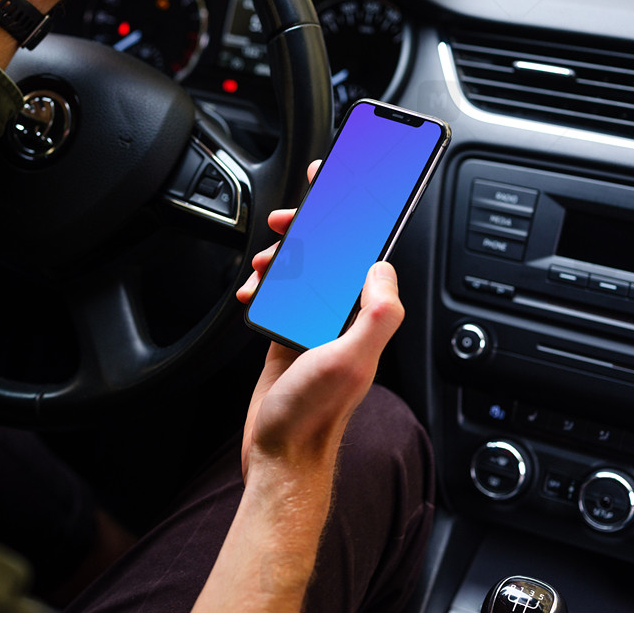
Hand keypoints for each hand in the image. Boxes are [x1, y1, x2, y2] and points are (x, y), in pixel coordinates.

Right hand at [194, 165, 403, 609]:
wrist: (280, 454)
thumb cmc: (312, 416)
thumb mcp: (351, 361)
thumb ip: (377, 313)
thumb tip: (382, 267)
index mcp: (363, 316)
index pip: (366, 250)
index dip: (357, 213)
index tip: (346, 181)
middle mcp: (342, 316)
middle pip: (330, 252)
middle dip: (310, 229)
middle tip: (289, 221)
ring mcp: (313, 324)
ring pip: (301, 269)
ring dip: (282, 257)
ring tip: (265, 262)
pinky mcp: (287, 335)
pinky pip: (278, 294)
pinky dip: (263, 287)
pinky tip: (251, 292)